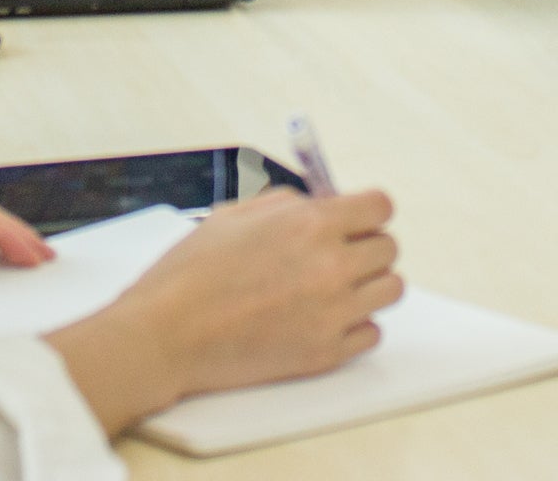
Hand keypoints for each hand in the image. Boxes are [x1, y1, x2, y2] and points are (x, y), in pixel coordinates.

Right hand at [46, 189, 402, 435]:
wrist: (167, 334)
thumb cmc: (191, 274)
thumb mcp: (234, 215)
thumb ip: (287, 205)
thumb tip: (320, 203)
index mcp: (309, 224)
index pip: (380, 207)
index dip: (368, 212)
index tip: (358, 220)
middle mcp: (330, 265)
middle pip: (389, 249)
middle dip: (366, 247)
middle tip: (338, 255)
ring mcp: (332, 313)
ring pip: (390, 290)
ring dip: (368, 286)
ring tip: (334, 288)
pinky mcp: (325, 353)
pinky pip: (372, 333)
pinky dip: (354, 326)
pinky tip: (324, 318)